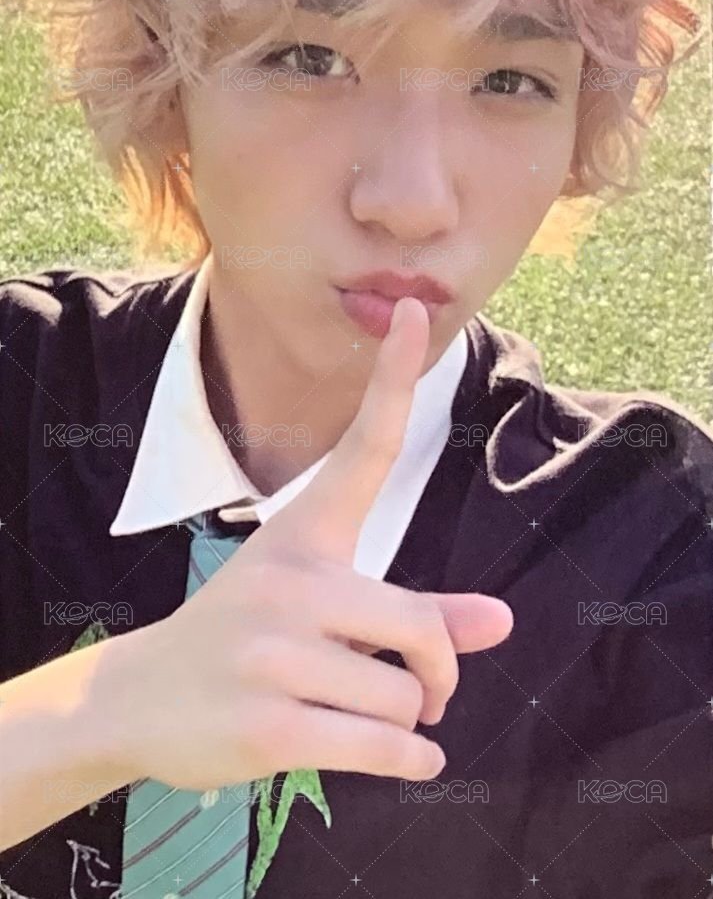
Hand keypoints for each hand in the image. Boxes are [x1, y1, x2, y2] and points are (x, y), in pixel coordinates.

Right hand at [109, 297, 512, 788]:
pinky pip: (387, 750)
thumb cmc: (246, 640)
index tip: (417, 313)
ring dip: (409, 723)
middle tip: (432, 693)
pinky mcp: (270, 726)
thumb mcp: (321, 608)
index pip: (362, 447)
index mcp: (302, 537)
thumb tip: (501, 621)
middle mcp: (288, 582)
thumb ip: (417, 612)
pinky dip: (412, 764)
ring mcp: (274, 653)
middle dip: (441, 674)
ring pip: (405, 699)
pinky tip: (407, 761)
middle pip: (423, 629)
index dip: (395, 378)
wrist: (137, 698)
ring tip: (366, 719)